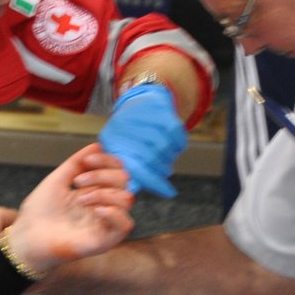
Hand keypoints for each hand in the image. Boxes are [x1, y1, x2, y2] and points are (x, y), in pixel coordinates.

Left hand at [5, 143, 134, 274]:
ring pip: (126, 199)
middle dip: (102, 175)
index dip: (107, 160)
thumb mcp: (57, 180)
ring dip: (103, 192)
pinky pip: (126, 225)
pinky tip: (95, 211)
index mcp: (95, 192)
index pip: (117, 170)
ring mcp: (105, 224)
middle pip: (124, 181)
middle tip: (78, 181)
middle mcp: (103, 206)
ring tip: (80, 198)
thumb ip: (77, 163)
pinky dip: (114, 213)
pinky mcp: (104, 241)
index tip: (86, 160)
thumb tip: (98, 145)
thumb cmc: (39, 213)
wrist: (26, 237)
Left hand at [99, 83, 186, 197]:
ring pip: (166, 147)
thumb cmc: (127, 133)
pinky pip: (177, 134)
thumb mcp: (120, 151)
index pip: (138, 169)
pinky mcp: (161, 110)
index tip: (170, 193)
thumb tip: (134, 190)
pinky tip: (175, 145)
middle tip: (165, 171)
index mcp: (115, 142)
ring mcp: (144, 118)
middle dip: (163, 169)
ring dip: (170, 156)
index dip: (155, 183)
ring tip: (166, 156)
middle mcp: (128, 129)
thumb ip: (127, 169)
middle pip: (154, 159)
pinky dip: (179, 143)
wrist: (137, 101)